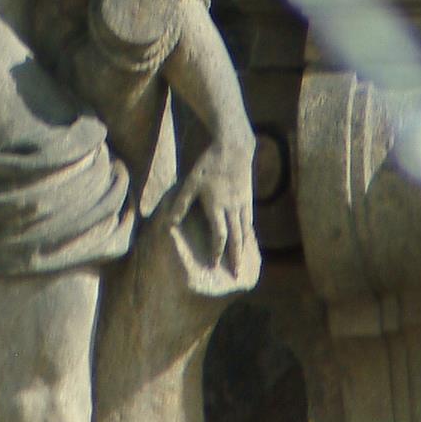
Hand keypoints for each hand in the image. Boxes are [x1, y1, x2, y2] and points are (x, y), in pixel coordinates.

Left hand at [150, 138, 255, 281]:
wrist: (233, 147)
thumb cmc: (208, 164)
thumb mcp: (190, 182)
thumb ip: (181, 204)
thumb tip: (170, 223)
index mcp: (216, 205)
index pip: (219, 235)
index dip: (217, 251)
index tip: (215, 264)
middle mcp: (231, 208)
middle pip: (236, 238)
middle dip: (236, 257)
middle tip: (237, 274)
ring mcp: (242, 203)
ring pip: (245, 230)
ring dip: (245, 248)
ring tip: (244, 261)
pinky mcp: (248, 197)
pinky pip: (250, 220)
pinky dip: (250, 233)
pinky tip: (249, 240)